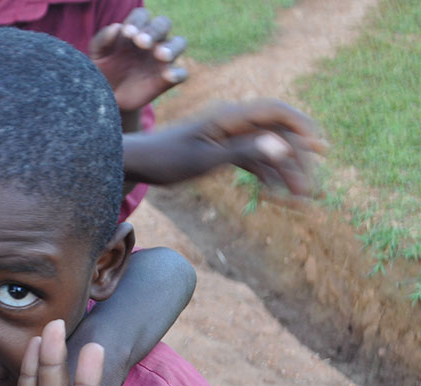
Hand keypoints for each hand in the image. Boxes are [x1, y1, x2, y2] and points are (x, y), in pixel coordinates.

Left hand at [89, 8, 187, 112]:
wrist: (108, 99)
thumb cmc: (103, 71)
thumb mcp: (97, 56)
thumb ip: (102, 40)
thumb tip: (115, 27)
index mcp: (135, 30)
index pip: (141, 16)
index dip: (137, 21)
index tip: (127, 32)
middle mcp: (152, 40)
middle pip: (163, 24)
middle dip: (154, 30)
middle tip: (141, 42)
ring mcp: (162, 59)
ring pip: (179, 43)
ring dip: (172, 47)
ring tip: (161, 55)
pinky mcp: (167, 79)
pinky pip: (181, 73)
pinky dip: (177, 73)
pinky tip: (168, 76)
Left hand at [124, 99, 326, 194]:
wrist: (139, 163)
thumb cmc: (166, 159)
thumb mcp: (204, 159)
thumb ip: (243, 151)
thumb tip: (281, 146)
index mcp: (230, 117)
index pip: (277, 112)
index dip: (303, 127)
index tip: (321, 148)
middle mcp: (233, 123)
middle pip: (277, 135)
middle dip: (298, 160)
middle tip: (313, 188)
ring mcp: (229, 137)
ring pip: (267, 151)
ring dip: (285, 173)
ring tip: (302, 199)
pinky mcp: (223, 150)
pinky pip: (253, 161)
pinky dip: (266, 176)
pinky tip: (279, 195)